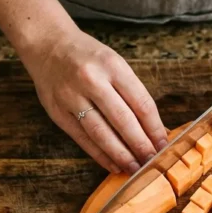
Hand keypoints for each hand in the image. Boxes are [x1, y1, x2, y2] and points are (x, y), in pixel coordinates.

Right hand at [21, 29, 167, 173]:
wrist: (47, 44)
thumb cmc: (87, 55)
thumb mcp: (114, 63)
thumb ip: (132, 93)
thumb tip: (153, 128)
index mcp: (112, 65)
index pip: (141, 103)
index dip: (154, 128)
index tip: (163, 144)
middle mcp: (91, 80)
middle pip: (123, 120)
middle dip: (140, 145)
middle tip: (152, 162)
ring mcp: (71, 97)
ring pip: (101, 133)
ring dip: (121, 155)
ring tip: (134, 168)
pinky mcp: (57, 112)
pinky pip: (82, 138)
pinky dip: (99, 154)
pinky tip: (112, 164)